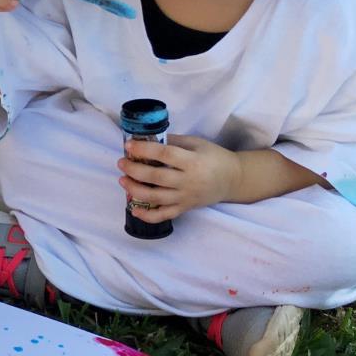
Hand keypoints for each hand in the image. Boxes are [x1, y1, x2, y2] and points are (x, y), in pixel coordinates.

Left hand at [118, 134, 240, 221]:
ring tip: (123, 180)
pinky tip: (134, 209)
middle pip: (157, 177)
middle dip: (134, 170)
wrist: (233, 179)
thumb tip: (147, 139)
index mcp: (193, 161)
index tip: (129, 145)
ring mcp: (187, 197)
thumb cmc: (214, 157)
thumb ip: (173, 142)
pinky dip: (148, 215)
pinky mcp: (186, 208)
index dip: (145, 150)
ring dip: (135, 190)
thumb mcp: (197, 143)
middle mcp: (189, 181)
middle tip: (121, 163)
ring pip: (157, 197)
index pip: (165, 154)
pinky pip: (165, 215)